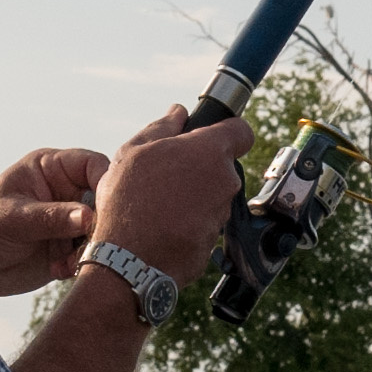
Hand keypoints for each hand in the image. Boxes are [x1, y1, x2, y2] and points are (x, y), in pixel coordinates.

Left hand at [0, 147, 107, 303]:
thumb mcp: (14, 218)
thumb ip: (51, 216)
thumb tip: (87, 217)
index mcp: (51, 168)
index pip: (92, 165)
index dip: (105, 182)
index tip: (105, 207)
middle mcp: (66, 190)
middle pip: (105, 198)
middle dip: (101, 221)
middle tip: (90, 241)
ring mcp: (71, 219)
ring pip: (103, 227)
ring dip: (92, 246)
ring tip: (67, 262)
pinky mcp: (72, 245)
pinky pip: (94, 251)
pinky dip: (83, 262)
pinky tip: (60, 269)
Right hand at [88, 105, 247, 283]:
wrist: (130, 259)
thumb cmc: (129, 201)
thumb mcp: (133, 151)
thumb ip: (161, 127)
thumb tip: (178, 112)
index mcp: (209, 150)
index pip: (242, 131)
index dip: (228, 130)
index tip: (211, 136)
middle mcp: (225, 180)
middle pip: (222, 166)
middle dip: (200, 168)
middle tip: (167, 175)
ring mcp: (223, 212)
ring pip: (213, 196)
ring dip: (194, 196)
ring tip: (160, 203)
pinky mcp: (216, 239)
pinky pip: (205, 223)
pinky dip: (190, 222)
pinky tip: (165, 225)